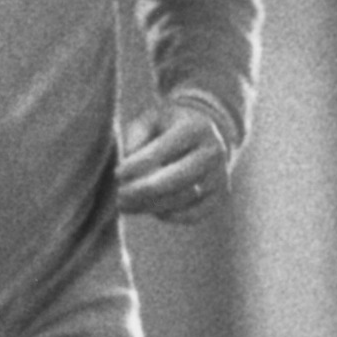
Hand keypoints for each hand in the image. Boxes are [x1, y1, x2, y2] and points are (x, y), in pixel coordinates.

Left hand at [112, 100, 232, 220]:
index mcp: (195, 127)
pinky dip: (168, 215)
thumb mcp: (149, 121)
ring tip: (126, 205)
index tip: (117, 173)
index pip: (162, 150)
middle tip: (119, 196)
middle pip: (176, 178)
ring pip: (183, 198)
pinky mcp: (220, 196)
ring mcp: (220, 175)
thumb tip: (126, 168)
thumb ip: (135, 138)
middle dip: (143, 190)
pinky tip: (148, 209)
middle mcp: (213, 151)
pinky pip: (193, 214)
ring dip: (150, 205)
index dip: (136, 165)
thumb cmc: (167, 128)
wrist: (204, 135)